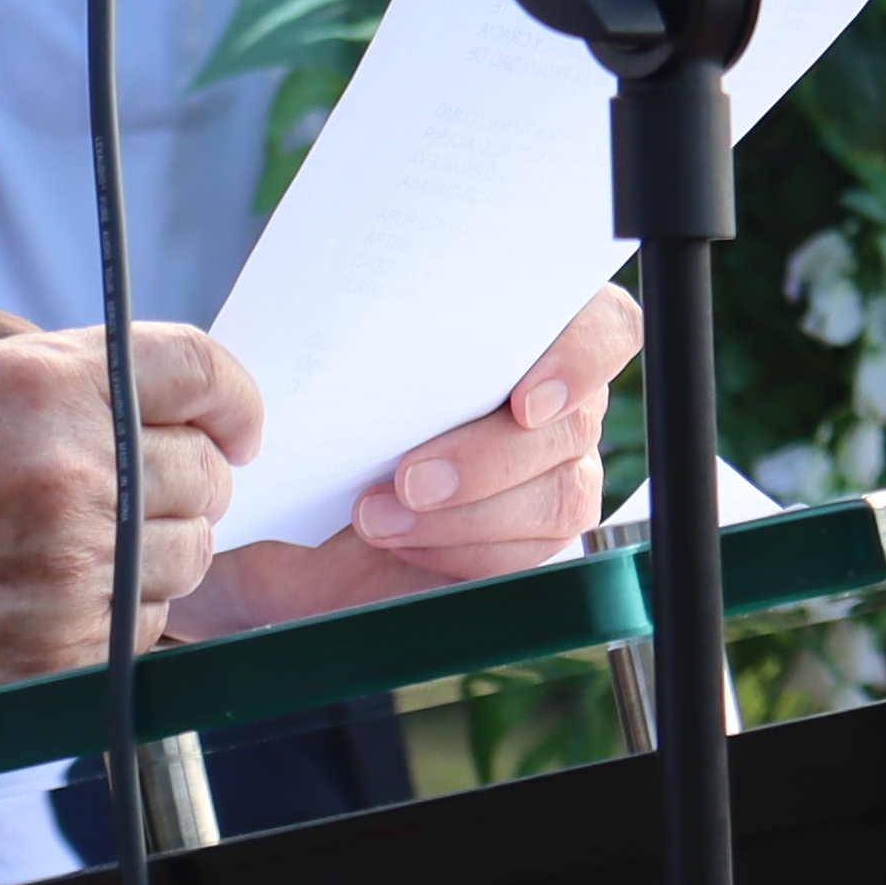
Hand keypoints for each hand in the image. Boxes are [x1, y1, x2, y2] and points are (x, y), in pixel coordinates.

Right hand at [0, 326, 258, 758]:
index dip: (225, 395)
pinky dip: (114, 620)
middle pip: (207, 473)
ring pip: (187, 561)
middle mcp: (69, 481)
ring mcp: (68, 584)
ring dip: (152, 551)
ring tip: (58, 548)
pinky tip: (35, 603)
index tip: (226, 416)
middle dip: (178, 475)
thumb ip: (46, 392)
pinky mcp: (50, 669)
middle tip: (119, 484)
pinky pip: (141, 635)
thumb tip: (147, 410)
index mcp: (33, 388)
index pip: (202, 372)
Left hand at [181, 285, 645, 636]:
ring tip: (375, 519)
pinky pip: (527, 558)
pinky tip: (400, 545)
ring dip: (465, 518)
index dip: (581, 357)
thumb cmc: (316, 423)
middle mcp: (556, 399)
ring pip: (558, 498)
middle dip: (487, 460)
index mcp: (522, 328)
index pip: (603, 325)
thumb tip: (355, 328)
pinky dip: (459, 555)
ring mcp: (550, 473)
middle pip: (575, 425)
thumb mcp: (324, 372)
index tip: (523, 402)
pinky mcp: (527, 541)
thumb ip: (368, 342)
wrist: (283, 514)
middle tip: (407, 480)